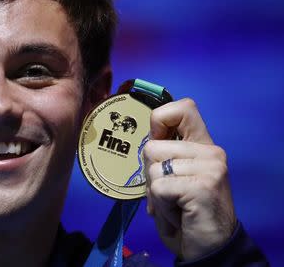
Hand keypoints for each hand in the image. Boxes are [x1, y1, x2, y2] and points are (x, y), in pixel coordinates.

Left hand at [143, 98, 236, 259]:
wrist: (208, 247)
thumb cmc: (185, 211)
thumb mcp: (176, 176)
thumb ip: (166, 155)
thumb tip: (145, 141)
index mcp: (203, 145)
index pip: (183, 108)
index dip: (160, 120)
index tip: (157, 142)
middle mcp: (210, 152)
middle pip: (152, 147)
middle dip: (150, 174)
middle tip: (168, 193)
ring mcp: (209, 168)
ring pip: (153, 168)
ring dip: (155, 192)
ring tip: (175, 203)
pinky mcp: (203, 186)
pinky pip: (158, 188)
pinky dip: (160, 205)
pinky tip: (178, 213)